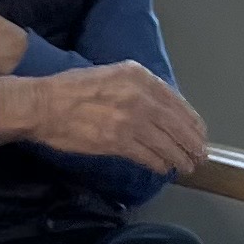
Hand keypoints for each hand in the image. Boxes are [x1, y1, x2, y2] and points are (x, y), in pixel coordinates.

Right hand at [0, 61, 208, 177]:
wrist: (44, 105)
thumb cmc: (70, 89)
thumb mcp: (111, 74)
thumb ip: (136, 87)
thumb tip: (154, 106)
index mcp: (140, 76)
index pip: (176, 101)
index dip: (191, 120)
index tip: (198, 132)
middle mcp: (140, 96)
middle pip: (176, 124)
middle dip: (191, 142)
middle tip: (199, 155)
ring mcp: (130, 119)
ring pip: (165, 142)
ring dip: (178, 157)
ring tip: (186, 166)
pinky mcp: (117, 141)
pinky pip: (146, 155)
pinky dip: (158, 163)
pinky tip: (163, 168)